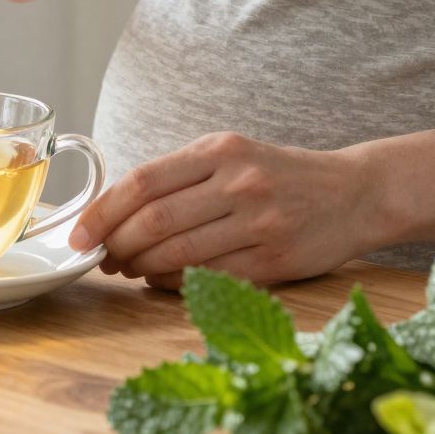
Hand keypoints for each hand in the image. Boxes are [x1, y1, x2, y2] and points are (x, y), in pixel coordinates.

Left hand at [68, 132, 380, 291]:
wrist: (354, 193)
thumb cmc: (279, 176)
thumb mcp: (231, 156)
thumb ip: (180, 177)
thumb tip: (117, 216)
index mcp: (220, 150)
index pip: (143, 181)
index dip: (103, 212)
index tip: (80, 234)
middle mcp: (238, 182)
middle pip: (153, 220)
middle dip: (116, 245)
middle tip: (102, 258)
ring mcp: (258, 222)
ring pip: (176, 253)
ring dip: (139, 268)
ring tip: (126, 270)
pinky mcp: (273, 261)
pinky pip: (207, 278)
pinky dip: (173, 282)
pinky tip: (161, 280)